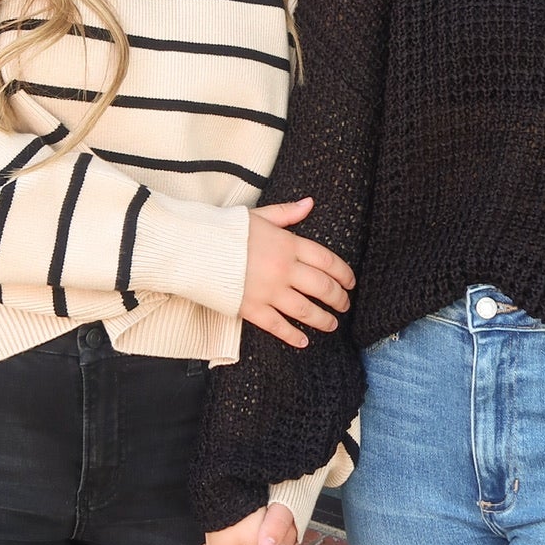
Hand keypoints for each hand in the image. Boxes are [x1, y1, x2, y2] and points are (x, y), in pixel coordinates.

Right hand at [240, 198, 354, 347]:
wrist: (194, 248)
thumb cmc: (225, 230)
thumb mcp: (259, 216)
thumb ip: (287, 213)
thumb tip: (309, 203)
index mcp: (288, 245)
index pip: (327, 261)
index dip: (344, 273)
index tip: (350, 282)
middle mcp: (283, 269)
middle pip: (322, 287)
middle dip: (338, 298)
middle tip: (344, 304)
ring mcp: (268, 291)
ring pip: (305, 310)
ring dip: (323, 319)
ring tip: (332, 324)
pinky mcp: (251, 309)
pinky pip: (278, 326)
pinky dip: (292, 336)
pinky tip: (303, 341)